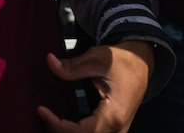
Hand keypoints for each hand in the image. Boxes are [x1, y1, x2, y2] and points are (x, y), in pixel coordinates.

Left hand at [36, 42, 154, 132]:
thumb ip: (72, 66)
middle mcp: (117, 128)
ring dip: (68, 132)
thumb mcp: (97, 58)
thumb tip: (50, 61)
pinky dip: (77, 131)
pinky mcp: (115, 128)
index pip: (80, 131)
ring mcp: (118, 130)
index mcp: (113, 114)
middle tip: (43, 114)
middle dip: (60, 130)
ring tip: (51, 118)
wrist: (143, 62)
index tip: (41, 110)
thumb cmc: (122, 60)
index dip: (57, 125)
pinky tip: (63, 122)